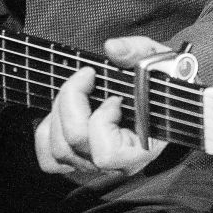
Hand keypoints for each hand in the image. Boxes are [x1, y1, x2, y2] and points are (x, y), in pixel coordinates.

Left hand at [34, 35, 174, 177]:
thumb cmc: (162, 82)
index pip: (106, 152)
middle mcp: (118, 163)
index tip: (115, 95)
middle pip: (75, 143)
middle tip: (85, 77)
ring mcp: (96, 163)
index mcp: (141, 148)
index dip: (102, 120)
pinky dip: (48, 133)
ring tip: (75, 91)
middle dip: (72, 101)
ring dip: (58, 112)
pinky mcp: (78, 158)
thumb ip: (137, 51)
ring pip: (59, 149)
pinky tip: (60, 112)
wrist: (164, 96)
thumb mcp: (158, 59)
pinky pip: (49, 158)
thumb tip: (112, 49)